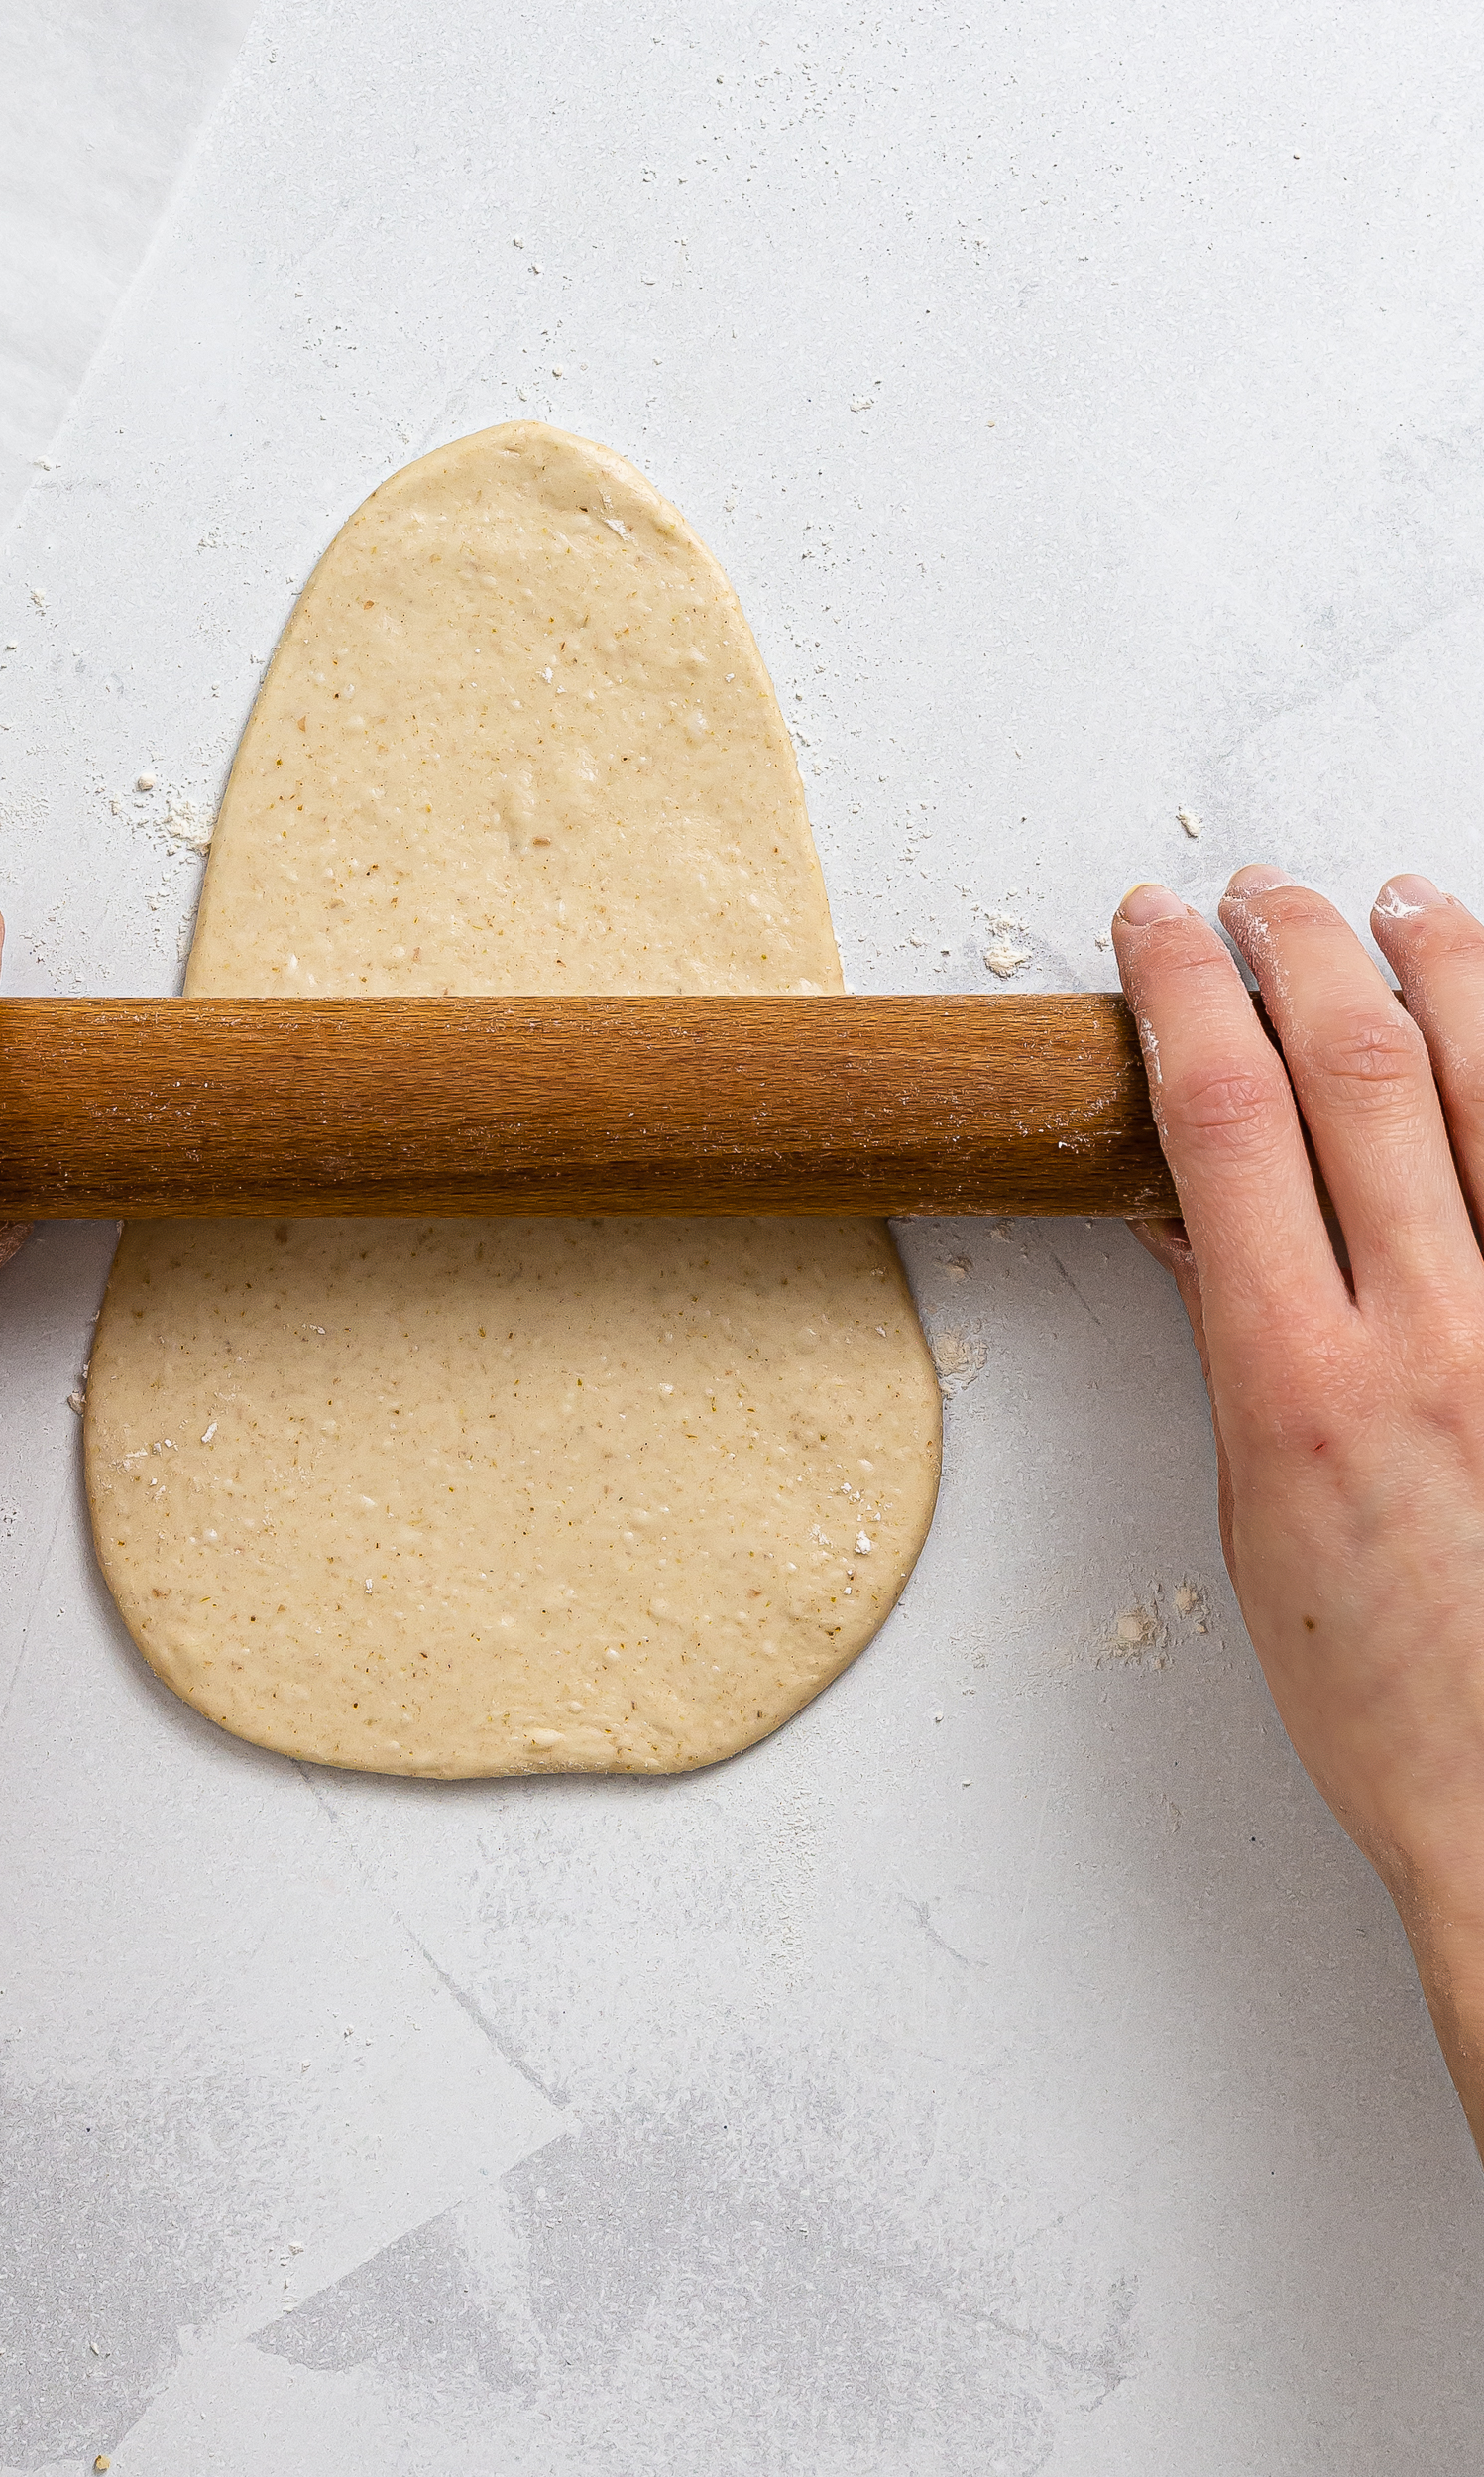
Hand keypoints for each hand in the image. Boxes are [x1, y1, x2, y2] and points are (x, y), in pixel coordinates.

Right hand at [1115, 866, 1483, 2152]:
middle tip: (1259, 897)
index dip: (1181, 992)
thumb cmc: (1393, 1698)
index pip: (1224, 1118)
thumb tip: (1194, 1218)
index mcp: (1308, 1382)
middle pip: (1358, 1066)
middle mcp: (1440, 1333)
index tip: (1153, 931)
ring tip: (1397, 905)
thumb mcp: (1258, 1517)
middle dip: (1297, 947)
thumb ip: (1235, 1345)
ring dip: (1439, 967)